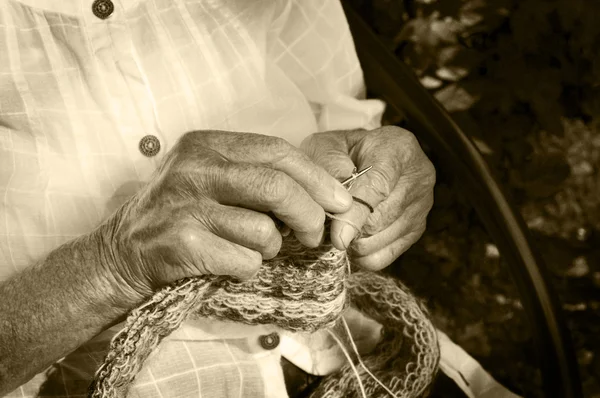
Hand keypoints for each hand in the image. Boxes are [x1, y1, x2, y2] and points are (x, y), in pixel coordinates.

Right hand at [97, 131, 352, 304]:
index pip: (277, 151)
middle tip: (317, 233)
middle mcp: (194, 169)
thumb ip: (256, 176)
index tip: (340, 200)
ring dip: (271, 248)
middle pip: (277, 187)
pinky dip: (249, 268)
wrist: (121, 253)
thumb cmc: (180, 214)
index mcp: (206, 144)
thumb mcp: (210, 178)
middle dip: (309, 214)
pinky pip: (244, 261)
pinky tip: (230, 263)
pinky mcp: (181, 244)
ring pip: (263, 230)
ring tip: (253, 248)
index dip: (317, 177)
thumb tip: (321, 194)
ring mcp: (185, 206)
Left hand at [301, 126, 434, 269]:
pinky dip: (363, 254)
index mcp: (398, 148)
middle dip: (348, 227)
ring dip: (353, 241)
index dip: (355, 214)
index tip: (337, 237)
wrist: (364, 155)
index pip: (378, 187)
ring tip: (339, 225)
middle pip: (380, 219)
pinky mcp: (417, 229)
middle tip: (326, 222)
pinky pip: (385, 255)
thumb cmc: (341, 151)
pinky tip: (353, 237)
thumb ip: (328, 169)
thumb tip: (337, 209)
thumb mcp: (327, 147)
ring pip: (380, 240)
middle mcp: (419, 177)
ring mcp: (422, 206)